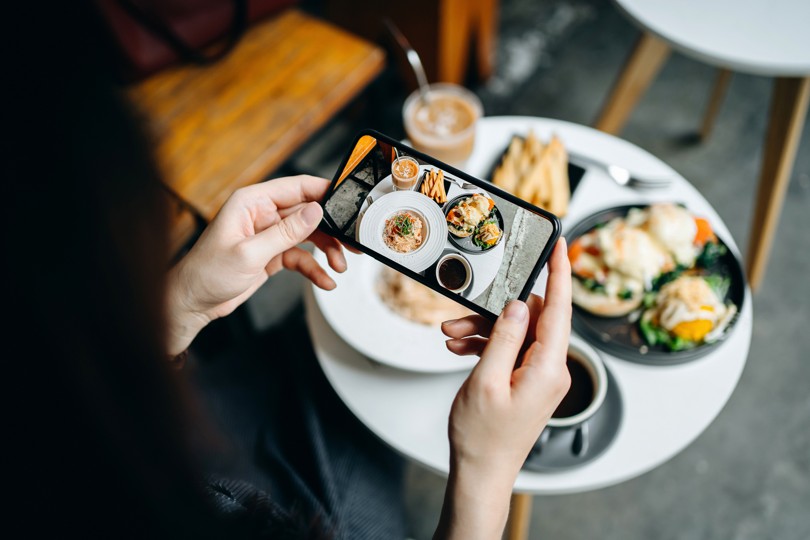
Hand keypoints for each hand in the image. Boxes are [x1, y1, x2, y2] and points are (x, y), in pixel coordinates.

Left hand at [166, 175, 348, 354]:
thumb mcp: (250, 253)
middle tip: (353, 240)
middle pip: (308, 213)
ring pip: (309, 236)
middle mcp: (263, 214)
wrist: (192, 303)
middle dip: (332, 228)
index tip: (349, 200)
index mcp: (252, 202)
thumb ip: (286, 232)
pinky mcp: (272, 254)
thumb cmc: (207, 273)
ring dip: (327, 250)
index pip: (296, 187)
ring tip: (339, 266)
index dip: (324, 191)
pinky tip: (325, 281)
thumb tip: (316, 212)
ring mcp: (269, 235)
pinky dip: (315, 269)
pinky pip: (301, 257)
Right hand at [434, 239, 571, 539]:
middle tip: (460, 315)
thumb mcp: (486, 381)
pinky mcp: (529, 381)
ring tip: (452, 336)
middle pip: (531, 319)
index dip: (560, 273)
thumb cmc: (483, 438)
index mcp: (548, 368)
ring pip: (516, 333)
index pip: (560, 309)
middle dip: (494, 312)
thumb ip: (504, 337)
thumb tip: (520, 305)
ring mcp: (541, 376)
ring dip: (484, 331)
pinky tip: (462, 348)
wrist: (482, 472)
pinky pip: (511, 350)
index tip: (561, 244)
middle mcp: (551, 370)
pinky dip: (487, 346)